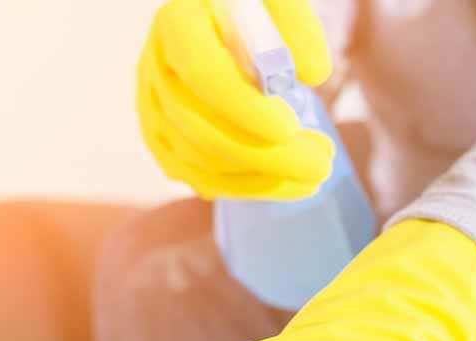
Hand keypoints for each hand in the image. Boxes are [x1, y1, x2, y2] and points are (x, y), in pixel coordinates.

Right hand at [137, 0, 334, 199]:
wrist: (228, 24)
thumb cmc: (256, 12)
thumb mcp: (279, 1)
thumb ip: (297, 26)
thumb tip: (312, 74)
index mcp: (178, 24)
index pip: (202, 74)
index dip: (243, 108)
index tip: (290, 128)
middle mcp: (156, 68)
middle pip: (201, 130)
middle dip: (266, 157)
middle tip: (321, 166)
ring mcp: (154, 110)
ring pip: (199, 162)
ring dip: (261, 178)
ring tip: (314, 174)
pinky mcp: (163, 140)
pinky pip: (197, 177)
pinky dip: (244, 187)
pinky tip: (284, 183)